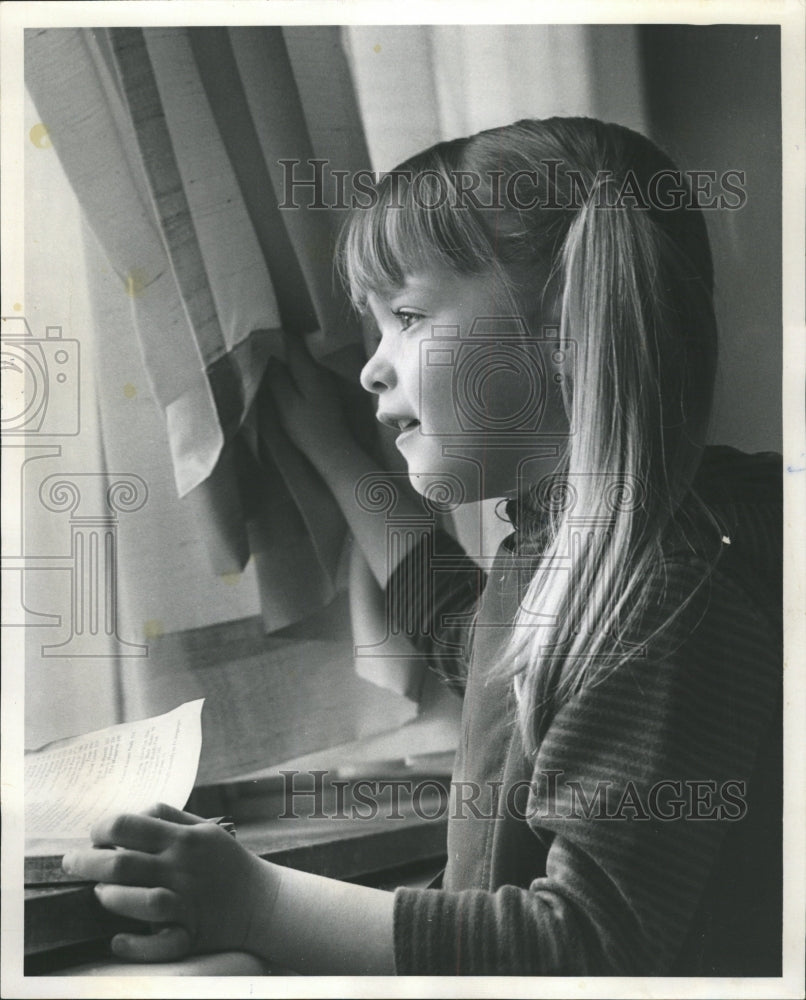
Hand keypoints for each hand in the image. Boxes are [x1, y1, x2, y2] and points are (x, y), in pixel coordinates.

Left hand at [62, 803, 280, 962]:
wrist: (263, 901)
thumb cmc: (227, 862)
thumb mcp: (205, 828)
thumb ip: (170, 818)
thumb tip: (131, 816)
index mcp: (185, 838)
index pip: (131, 825)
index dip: (102, 828)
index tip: (95, 835)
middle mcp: (183, 867)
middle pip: (123, 863)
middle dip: (87, 862)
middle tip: (71, 863)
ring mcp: (187, 902)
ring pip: (139, 900)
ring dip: (110, 897)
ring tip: (100, 894)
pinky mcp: (191, 933)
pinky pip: (159, 943)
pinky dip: (134, 944)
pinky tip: (118, 939)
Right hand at [266, 334, 354, 463]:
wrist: (332, 449)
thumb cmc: (306, 428)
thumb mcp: (286, 403)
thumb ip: (277, 377)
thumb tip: (266, 353)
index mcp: (309, 370)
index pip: (290, 341)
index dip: (272, 335)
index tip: (255, 335)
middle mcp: (318, 369)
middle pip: (296, 347)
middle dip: (277, 344)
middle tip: (256, 346)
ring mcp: (322, 378)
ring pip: (300, 358)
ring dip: (283, 356)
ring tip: (264, 358)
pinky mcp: (321, 388)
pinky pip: (303, 369)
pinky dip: (291, 368)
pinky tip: (280, 374)